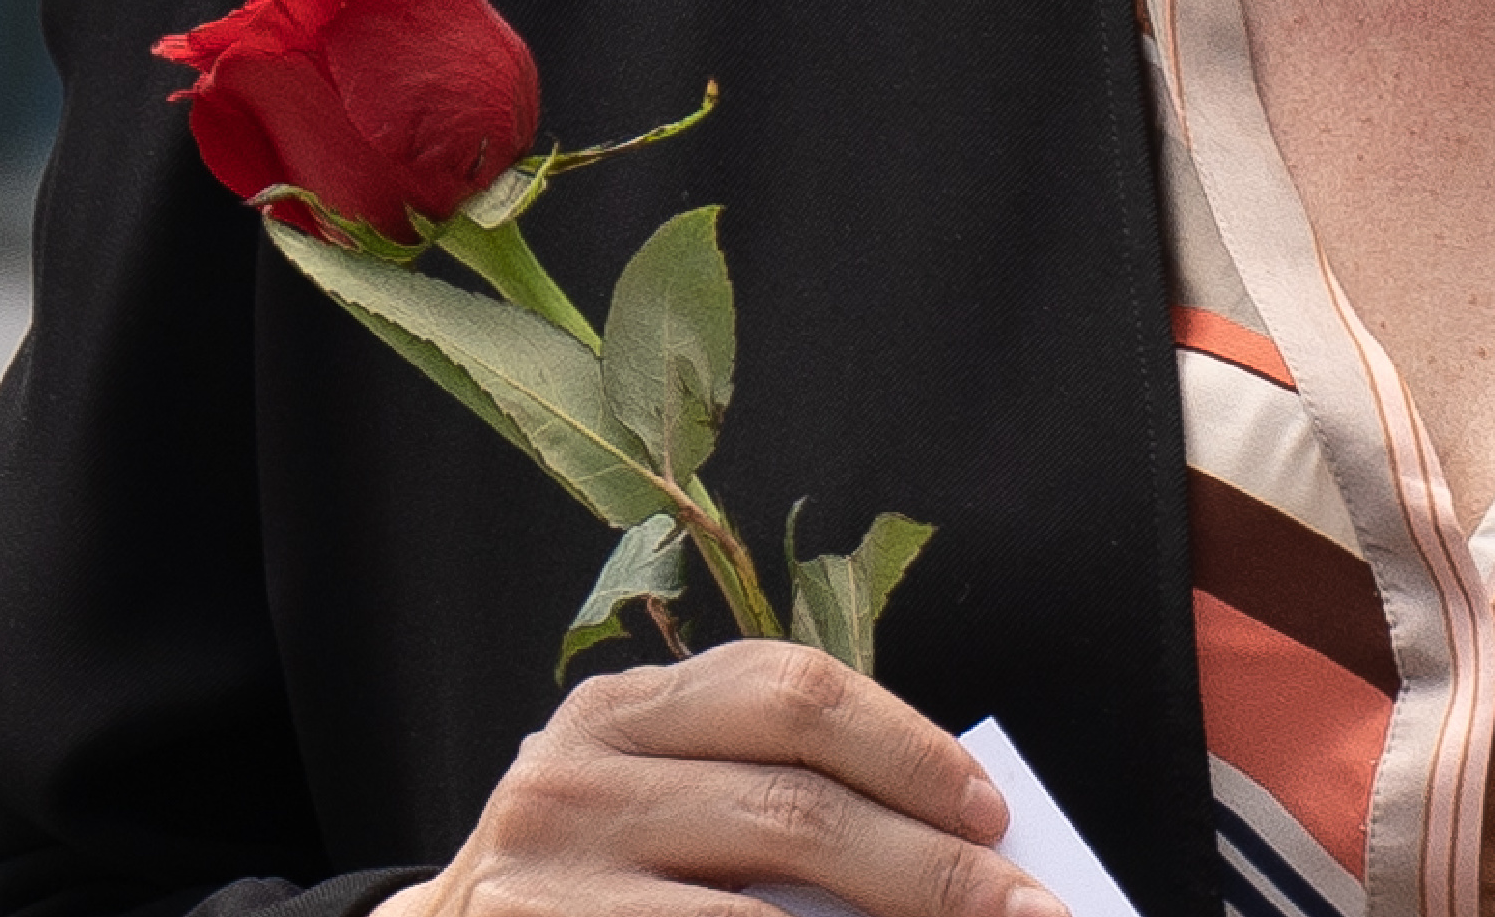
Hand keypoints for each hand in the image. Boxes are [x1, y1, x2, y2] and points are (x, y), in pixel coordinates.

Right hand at [372, 639, 1066, 916]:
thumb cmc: (590, 883)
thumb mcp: (655, 804)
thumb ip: (764, 797)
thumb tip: (953, 845)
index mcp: (623, 709)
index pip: (787, 689)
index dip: (905, 746)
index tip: (991, 812)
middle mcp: (579, 770)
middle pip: (794, 801)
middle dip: (933, 869)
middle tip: (1032, 916)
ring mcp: (552, 870)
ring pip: (760, 915)